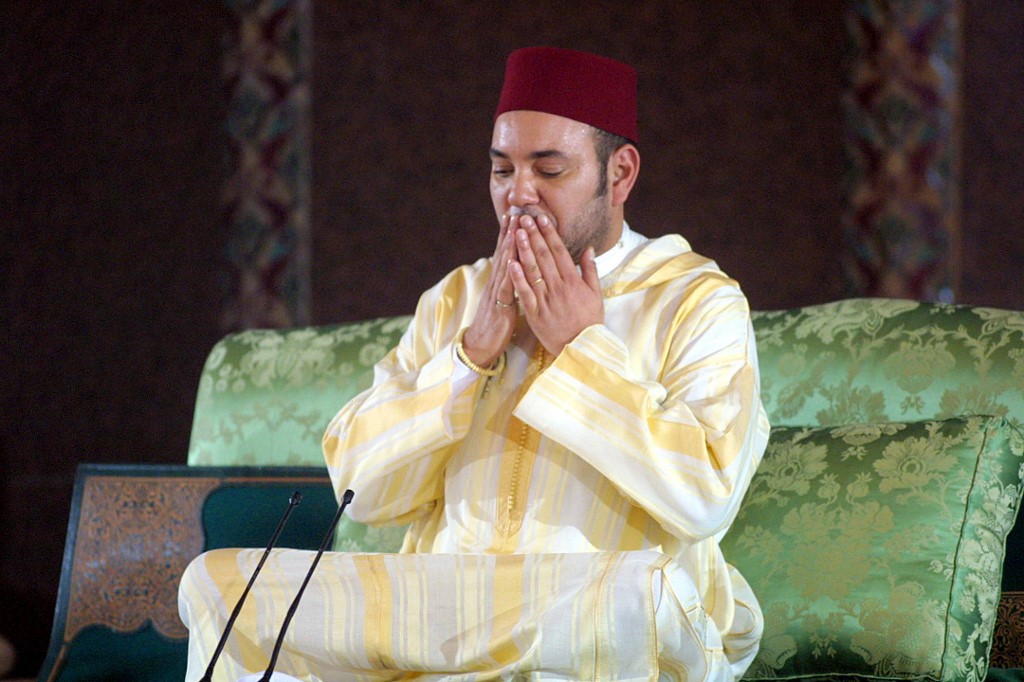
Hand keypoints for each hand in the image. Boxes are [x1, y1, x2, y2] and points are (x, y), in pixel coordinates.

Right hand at [462, 214, 517, 367]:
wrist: (481, 345)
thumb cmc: (496, 324)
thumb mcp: (505, 300)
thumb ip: (511, 285)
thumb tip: (519, 271)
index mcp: (500, 281)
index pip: (506, 253)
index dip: (511, 234)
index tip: (517, 215)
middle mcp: (497, 282)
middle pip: (504, 252)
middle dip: (510, 231)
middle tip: (516, 210)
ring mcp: (496, 292)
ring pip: (505, 264)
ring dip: (510, 244)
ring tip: (515, 226)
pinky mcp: (500, 305)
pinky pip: (506, 286)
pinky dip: (509, 271)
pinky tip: (513, 259)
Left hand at [509, 214, 602, 355]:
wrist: (581, 348)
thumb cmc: (589, 321)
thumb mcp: (596, 294)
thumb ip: (590, 270)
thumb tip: (588, 249)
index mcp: (573, 281)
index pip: (559, 251)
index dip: (550, 233)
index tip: (542, 218)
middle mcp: (559, 287)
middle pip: (544, 256)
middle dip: (534, 235)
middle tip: (525, 218)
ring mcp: (546, 300)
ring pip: (533, 270)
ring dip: (524, 249)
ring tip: (516, 232)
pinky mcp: (534, 313)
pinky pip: (524, 292)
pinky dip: (517, 277)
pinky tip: (510, 262)